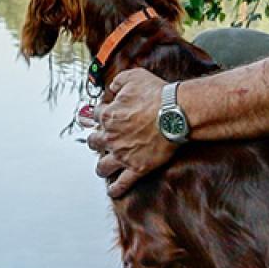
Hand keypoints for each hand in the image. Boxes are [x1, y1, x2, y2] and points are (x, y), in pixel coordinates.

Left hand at [87, 68, 177, 198]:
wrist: (175, 113)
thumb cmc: (157, 95)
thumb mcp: (134, 76)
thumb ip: (118, 81)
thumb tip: (112, 87)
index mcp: (108, 115)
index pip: (95, 116)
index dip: (100, 114)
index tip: (103, 116)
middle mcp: (111, 137)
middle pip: (93, 142)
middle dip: (96, 141)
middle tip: (101, 141)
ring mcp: (123, 154)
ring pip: (103, 166)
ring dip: (102, 166)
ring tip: (103, 167)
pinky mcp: (137, 167)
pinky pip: (122, 183)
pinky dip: (116, 189)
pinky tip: (113, 190)